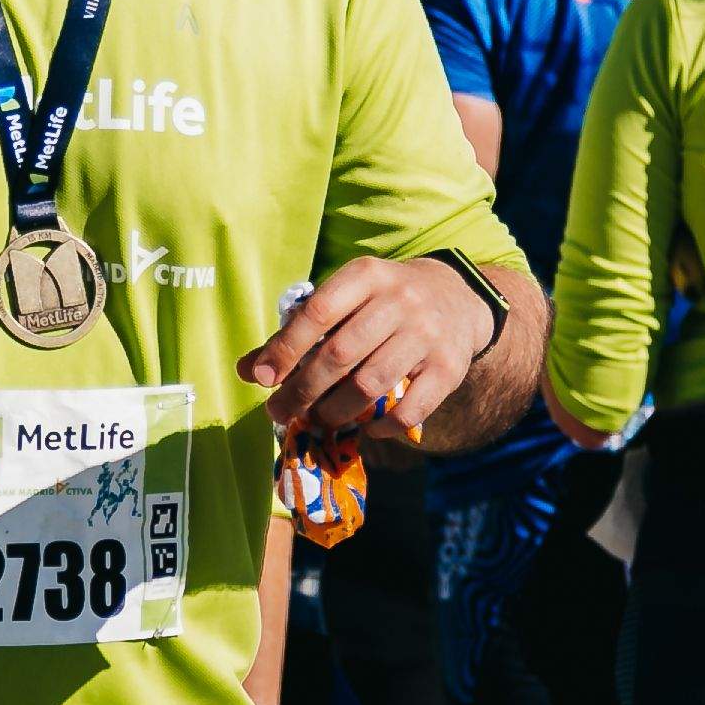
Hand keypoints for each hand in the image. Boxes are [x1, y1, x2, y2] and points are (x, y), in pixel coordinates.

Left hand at [245, 256, 485, 443]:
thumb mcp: (345, 300)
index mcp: (367, 275)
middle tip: (280, 412)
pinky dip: (382, 427)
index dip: (285, 349)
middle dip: (302, 390)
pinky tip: (367, 429)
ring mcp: (427, 334)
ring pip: (371, 384)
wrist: (457, 298)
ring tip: (319, 419)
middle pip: (341, 354)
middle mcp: (400, 300)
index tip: (263, 379)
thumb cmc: (383, 302)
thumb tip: (248, 371)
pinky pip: (410, 409)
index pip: (318, 312)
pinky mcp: (449, 367)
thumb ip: (297, 331)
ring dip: (336, 411)